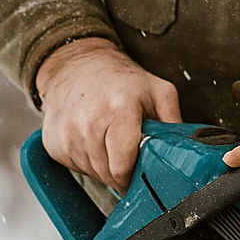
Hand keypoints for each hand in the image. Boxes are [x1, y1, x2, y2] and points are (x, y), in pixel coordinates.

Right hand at [36, 38, 181, 191]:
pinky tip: (92, 140)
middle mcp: (88, 123)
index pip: (123, 166)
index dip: (134, 175)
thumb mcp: (157, 91)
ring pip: (92, 174)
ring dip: (104, 167)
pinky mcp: (53, 143)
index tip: (140, 173)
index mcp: (118, 111)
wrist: (75, 64)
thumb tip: (187, 151)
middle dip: (122, 171)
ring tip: (109, 141)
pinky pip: (74, 168)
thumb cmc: (119, 79)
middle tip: (128, 152)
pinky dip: (86, 161)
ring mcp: (67, 134)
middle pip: (108, 174)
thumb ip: (174, 122)